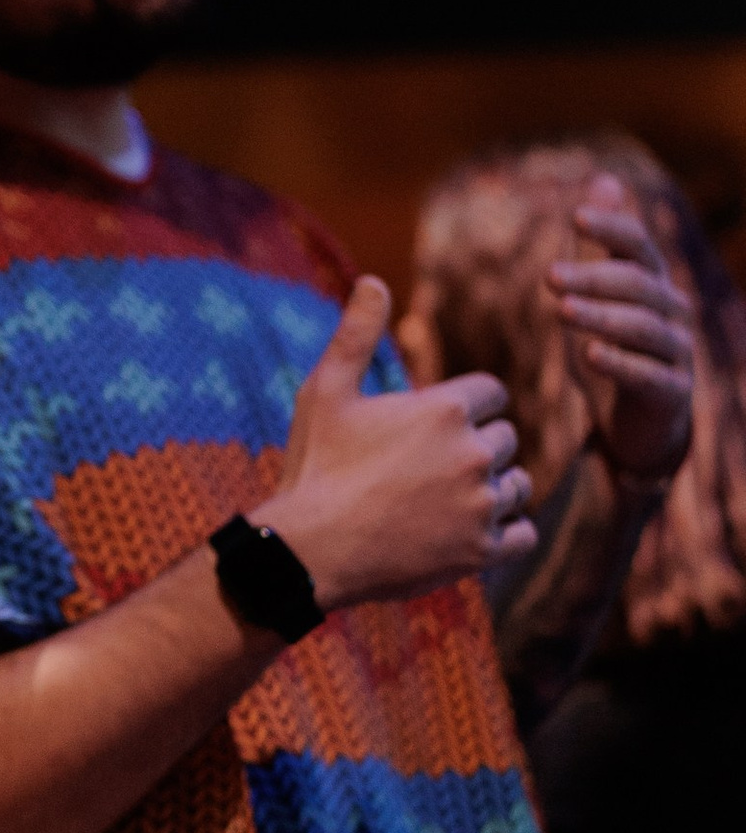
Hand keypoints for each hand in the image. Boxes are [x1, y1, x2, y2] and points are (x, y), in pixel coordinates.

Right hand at [255, 275, 536, 609]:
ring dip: (493, 490)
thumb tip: (374, 280)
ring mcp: (481, 505)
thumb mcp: (326, 391)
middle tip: (428, 469)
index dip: (464, 407)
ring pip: (518, 486)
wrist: (308, 551)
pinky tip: (471, 531)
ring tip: (447, 501)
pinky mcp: (482, 551)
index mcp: (446, 408)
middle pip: (504, 439)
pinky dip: (506, 534)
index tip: (433, 426)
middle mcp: (474, 453)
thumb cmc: (314, 467)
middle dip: (475, 448)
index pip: (491, 394)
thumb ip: (357, 334)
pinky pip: (524, 535)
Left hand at [547, 171, 693, 483]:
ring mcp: (676, 353)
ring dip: (601, 317)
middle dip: (593, 277)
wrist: (639, 422)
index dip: (612, 227)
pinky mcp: (671, 393)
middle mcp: (671, 313)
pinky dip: (620, 364)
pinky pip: (648, 375)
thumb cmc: (617, 348)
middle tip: (549, 276)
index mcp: (653, 284)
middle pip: (637, 285)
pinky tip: (589, 356)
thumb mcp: (601, 293)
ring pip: (642, 329)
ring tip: (562, 312)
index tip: (575, 216)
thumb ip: (598, 244)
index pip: (638, 245)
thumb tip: (604, 179)